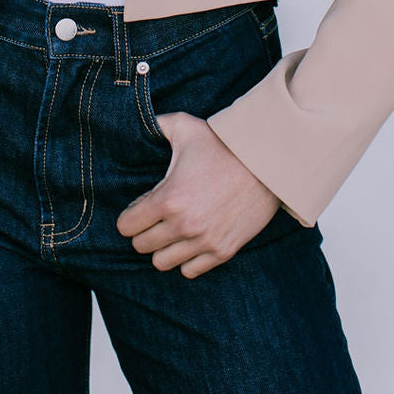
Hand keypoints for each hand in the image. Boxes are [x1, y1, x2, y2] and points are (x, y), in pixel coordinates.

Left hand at [115, 110, 280, 277]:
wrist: (266, 163)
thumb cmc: (223, 143)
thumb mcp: (185, 126)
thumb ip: (156, 124)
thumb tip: (138, 122)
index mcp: (168, 198)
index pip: (127, 226)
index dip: (130, 215)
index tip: (141, 207)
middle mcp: (184, 225)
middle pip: (141, 246)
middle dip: (144, 231)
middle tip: (155, 218)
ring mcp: (204, 241)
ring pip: (162, 262)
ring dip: (163, 247)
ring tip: (171, 230)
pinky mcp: (223, 251)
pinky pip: (190, 271)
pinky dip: (186, 259)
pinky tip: (190, 239)